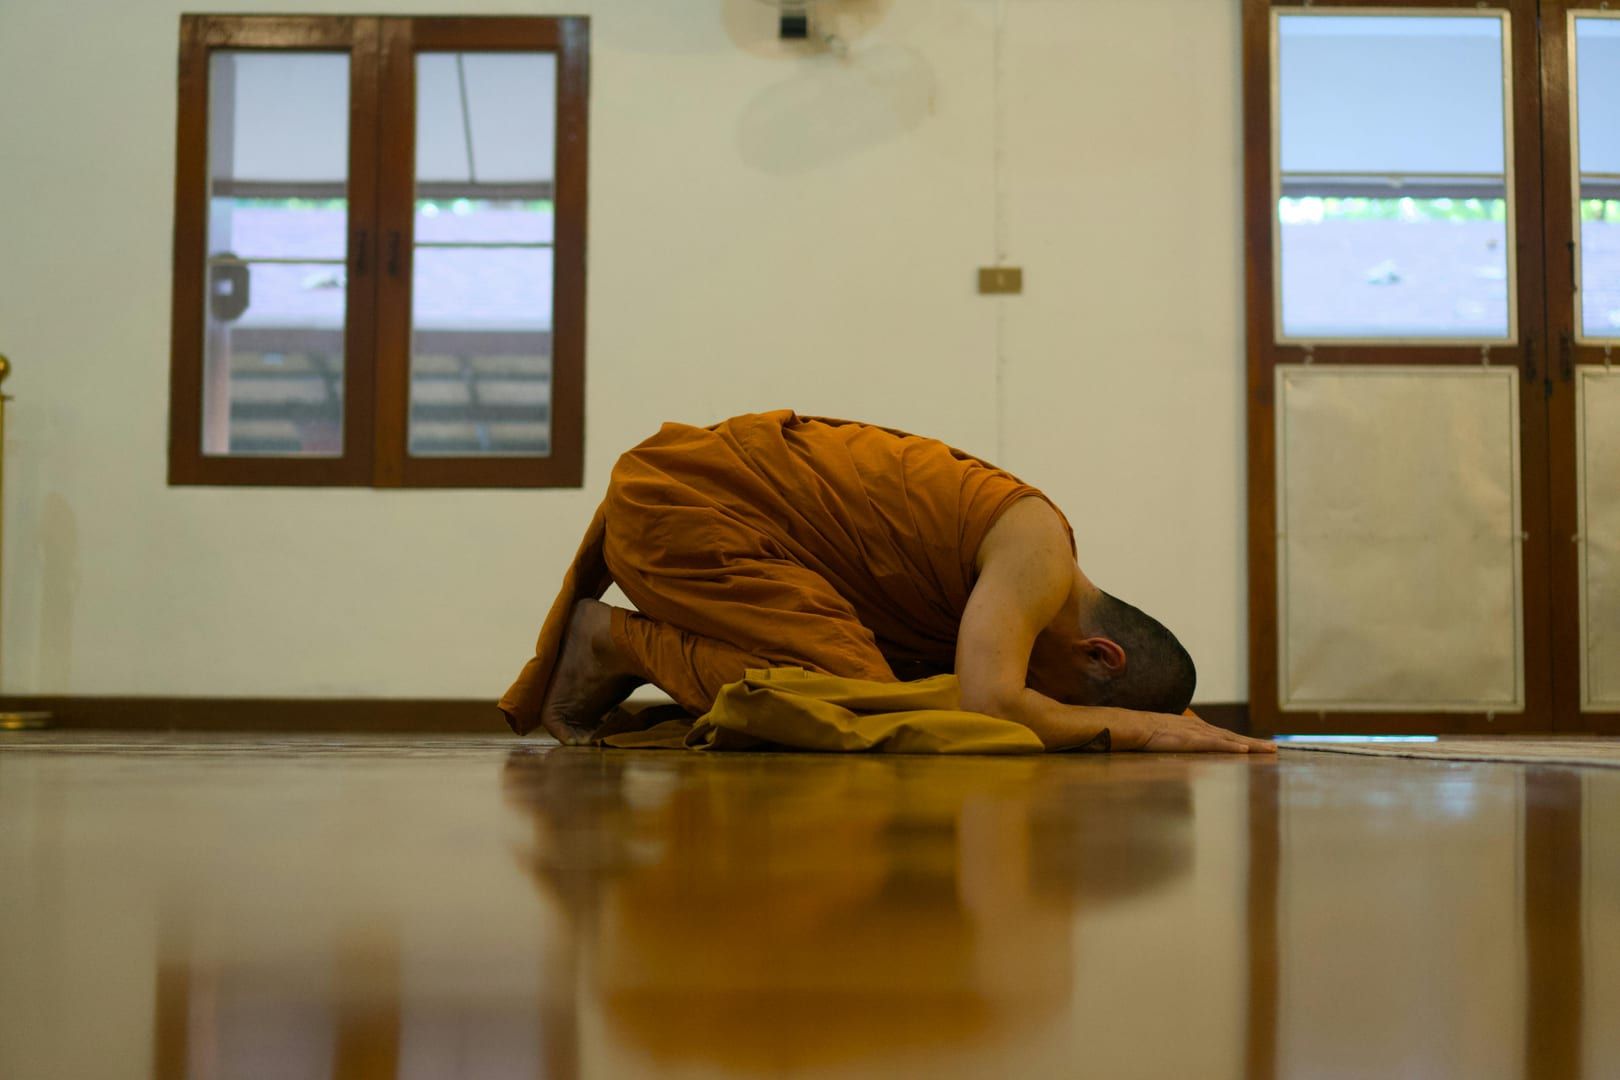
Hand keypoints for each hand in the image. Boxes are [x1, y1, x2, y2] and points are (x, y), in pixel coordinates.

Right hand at [1111, 709, 1275, 753]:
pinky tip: (1245, 750)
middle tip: (1275, 748)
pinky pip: (1217, 744)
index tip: (1257, 746)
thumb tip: (1185, 750)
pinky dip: (1232, 747)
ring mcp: (1199, 734)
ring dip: (1251, 745)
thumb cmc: (1149, 734)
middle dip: (1255, 743)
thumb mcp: (1170, 738)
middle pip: (1234, 737)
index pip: (1225, 736)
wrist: (1137, 726)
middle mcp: (1203, 729)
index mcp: (1198, 730)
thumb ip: (1181, 743)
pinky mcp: (1193, 741)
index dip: (1242, 741)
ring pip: (1231, 740)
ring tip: (1269, 749)